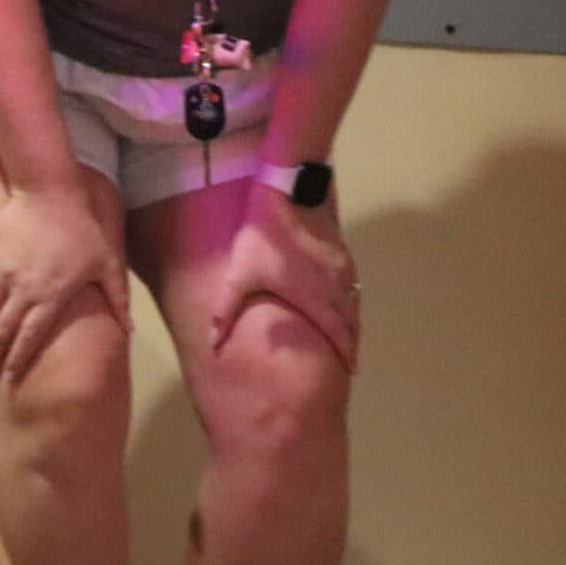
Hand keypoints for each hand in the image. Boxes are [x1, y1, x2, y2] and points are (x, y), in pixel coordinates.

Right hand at [0, 184, 130, 386]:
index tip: (12, 379)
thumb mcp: (107, 262)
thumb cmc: (82, 227)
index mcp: (50, 295)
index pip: (29, 338)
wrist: (49, 190)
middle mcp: (22, 288)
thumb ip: (117, 298)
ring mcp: (2, 271)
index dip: (18, 361)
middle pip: (3, 330)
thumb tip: (129, 328)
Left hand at [208, 187, 359, 368]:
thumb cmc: (263, 239)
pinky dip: (348, 299)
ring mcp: (342, 269)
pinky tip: (338, 299)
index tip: (349, 370)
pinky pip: (350, 284)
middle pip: (352, 323)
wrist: (287, 195)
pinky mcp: (340, 252)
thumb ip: (226, 311)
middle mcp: (336, 288)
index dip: (347, 355)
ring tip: (344, 334)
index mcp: (316, 300)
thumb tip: (212, 342)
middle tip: (348, 359)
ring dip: (350, 321)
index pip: (340, 336)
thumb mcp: (239, 276)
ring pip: (353, 303)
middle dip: (350, 343)